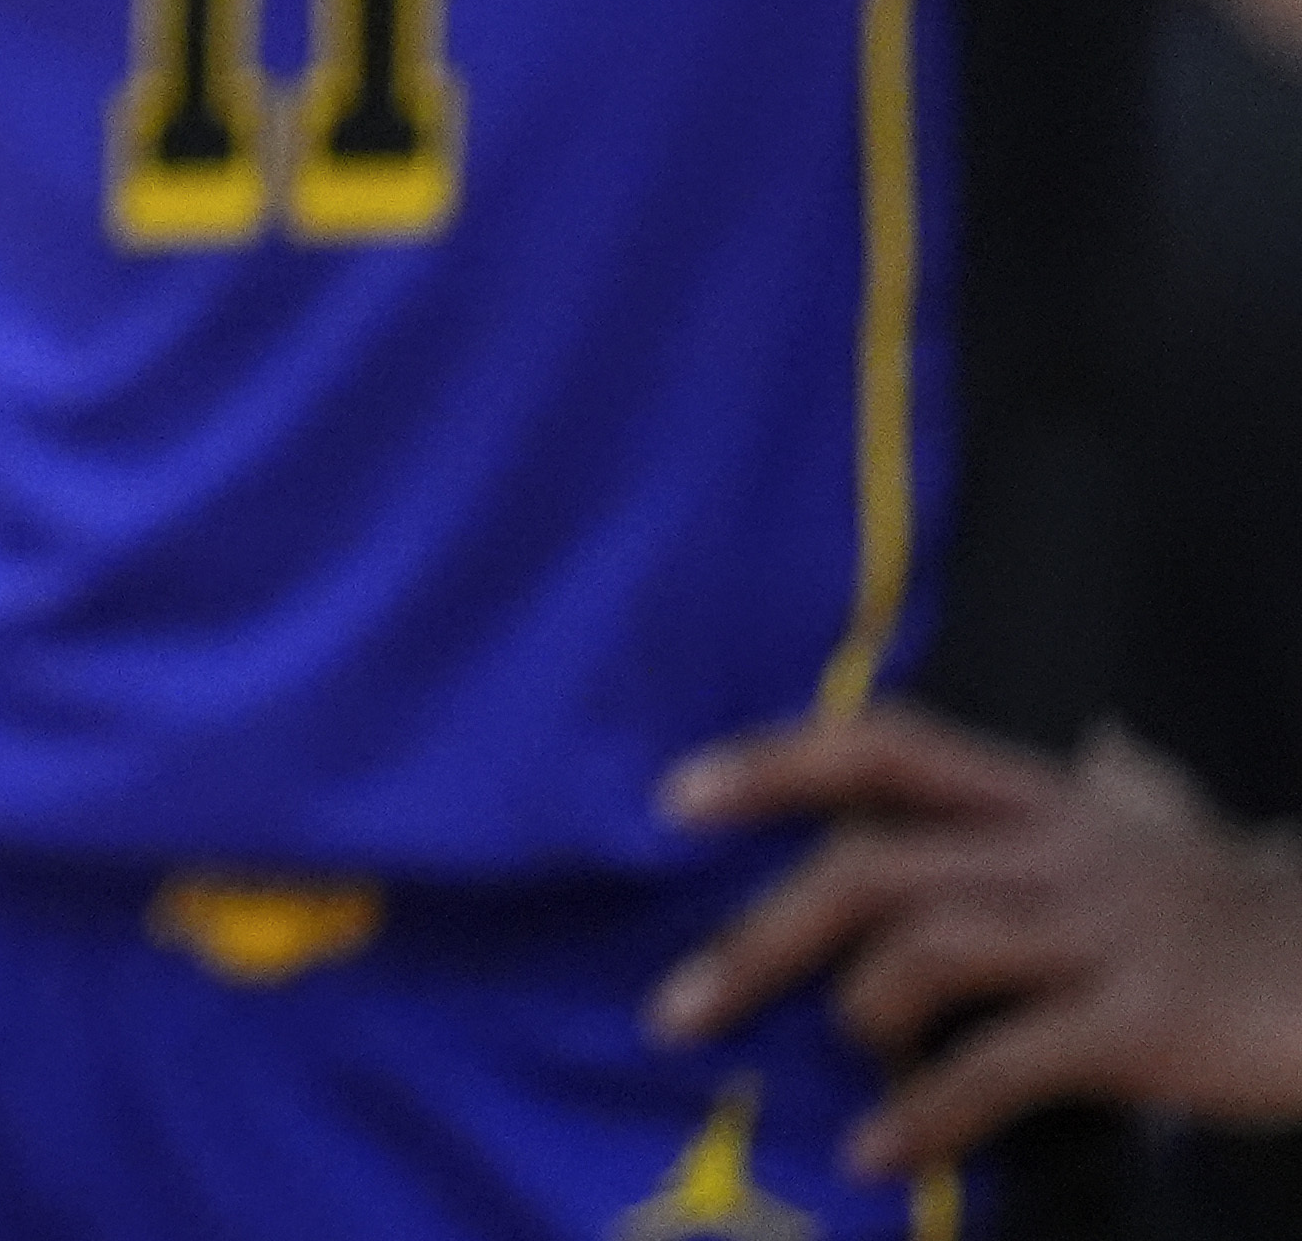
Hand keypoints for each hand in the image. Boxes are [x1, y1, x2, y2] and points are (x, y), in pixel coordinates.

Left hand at [658, 707, 1301, 1165]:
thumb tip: (958, 837)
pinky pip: (1005, 1063)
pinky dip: (929, 1113)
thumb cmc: (1228, 917)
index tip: (674, 800)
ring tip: (833, 1065)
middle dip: (761, 935)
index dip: (777, 763)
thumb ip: (1037, 830)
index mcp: (1045, 800)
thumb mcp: (1131, 841)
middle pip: (875, 865)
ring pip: (929, 948)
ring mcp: (1104, 934)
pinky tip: (883, 1154)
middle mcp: (1061, 849)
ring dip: (851, 1013)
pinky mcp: (1144, 1024)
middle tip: (679, 1005)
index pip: (890, 747)